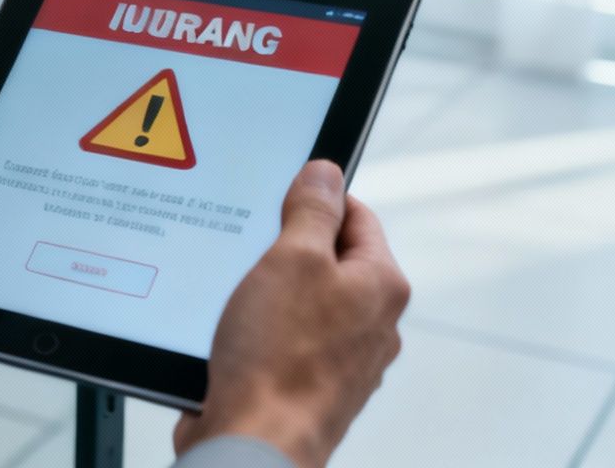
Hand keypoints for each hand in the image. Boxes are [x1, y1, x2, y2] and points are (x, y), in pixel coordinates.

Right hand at [173, 160, 409, 467]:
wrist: (256, 444)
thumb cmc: (278, 358)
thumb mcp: (291, 258)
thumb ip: (313, 210)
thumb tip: (326, 174)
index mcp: (381, 285)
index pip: (356, 216)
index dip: (314, 200)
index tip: (277, 197)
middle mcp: (373, 324)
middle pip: (329, 260)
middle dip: (285, 249)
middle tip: (249, 248)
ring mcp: (344, 360)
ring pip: (303, 303)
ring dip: (268, 294)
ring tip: (238, 298)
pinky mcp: (309, 386)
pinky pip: (285, 341)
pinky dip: (260, 332)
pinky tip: (233, 336)